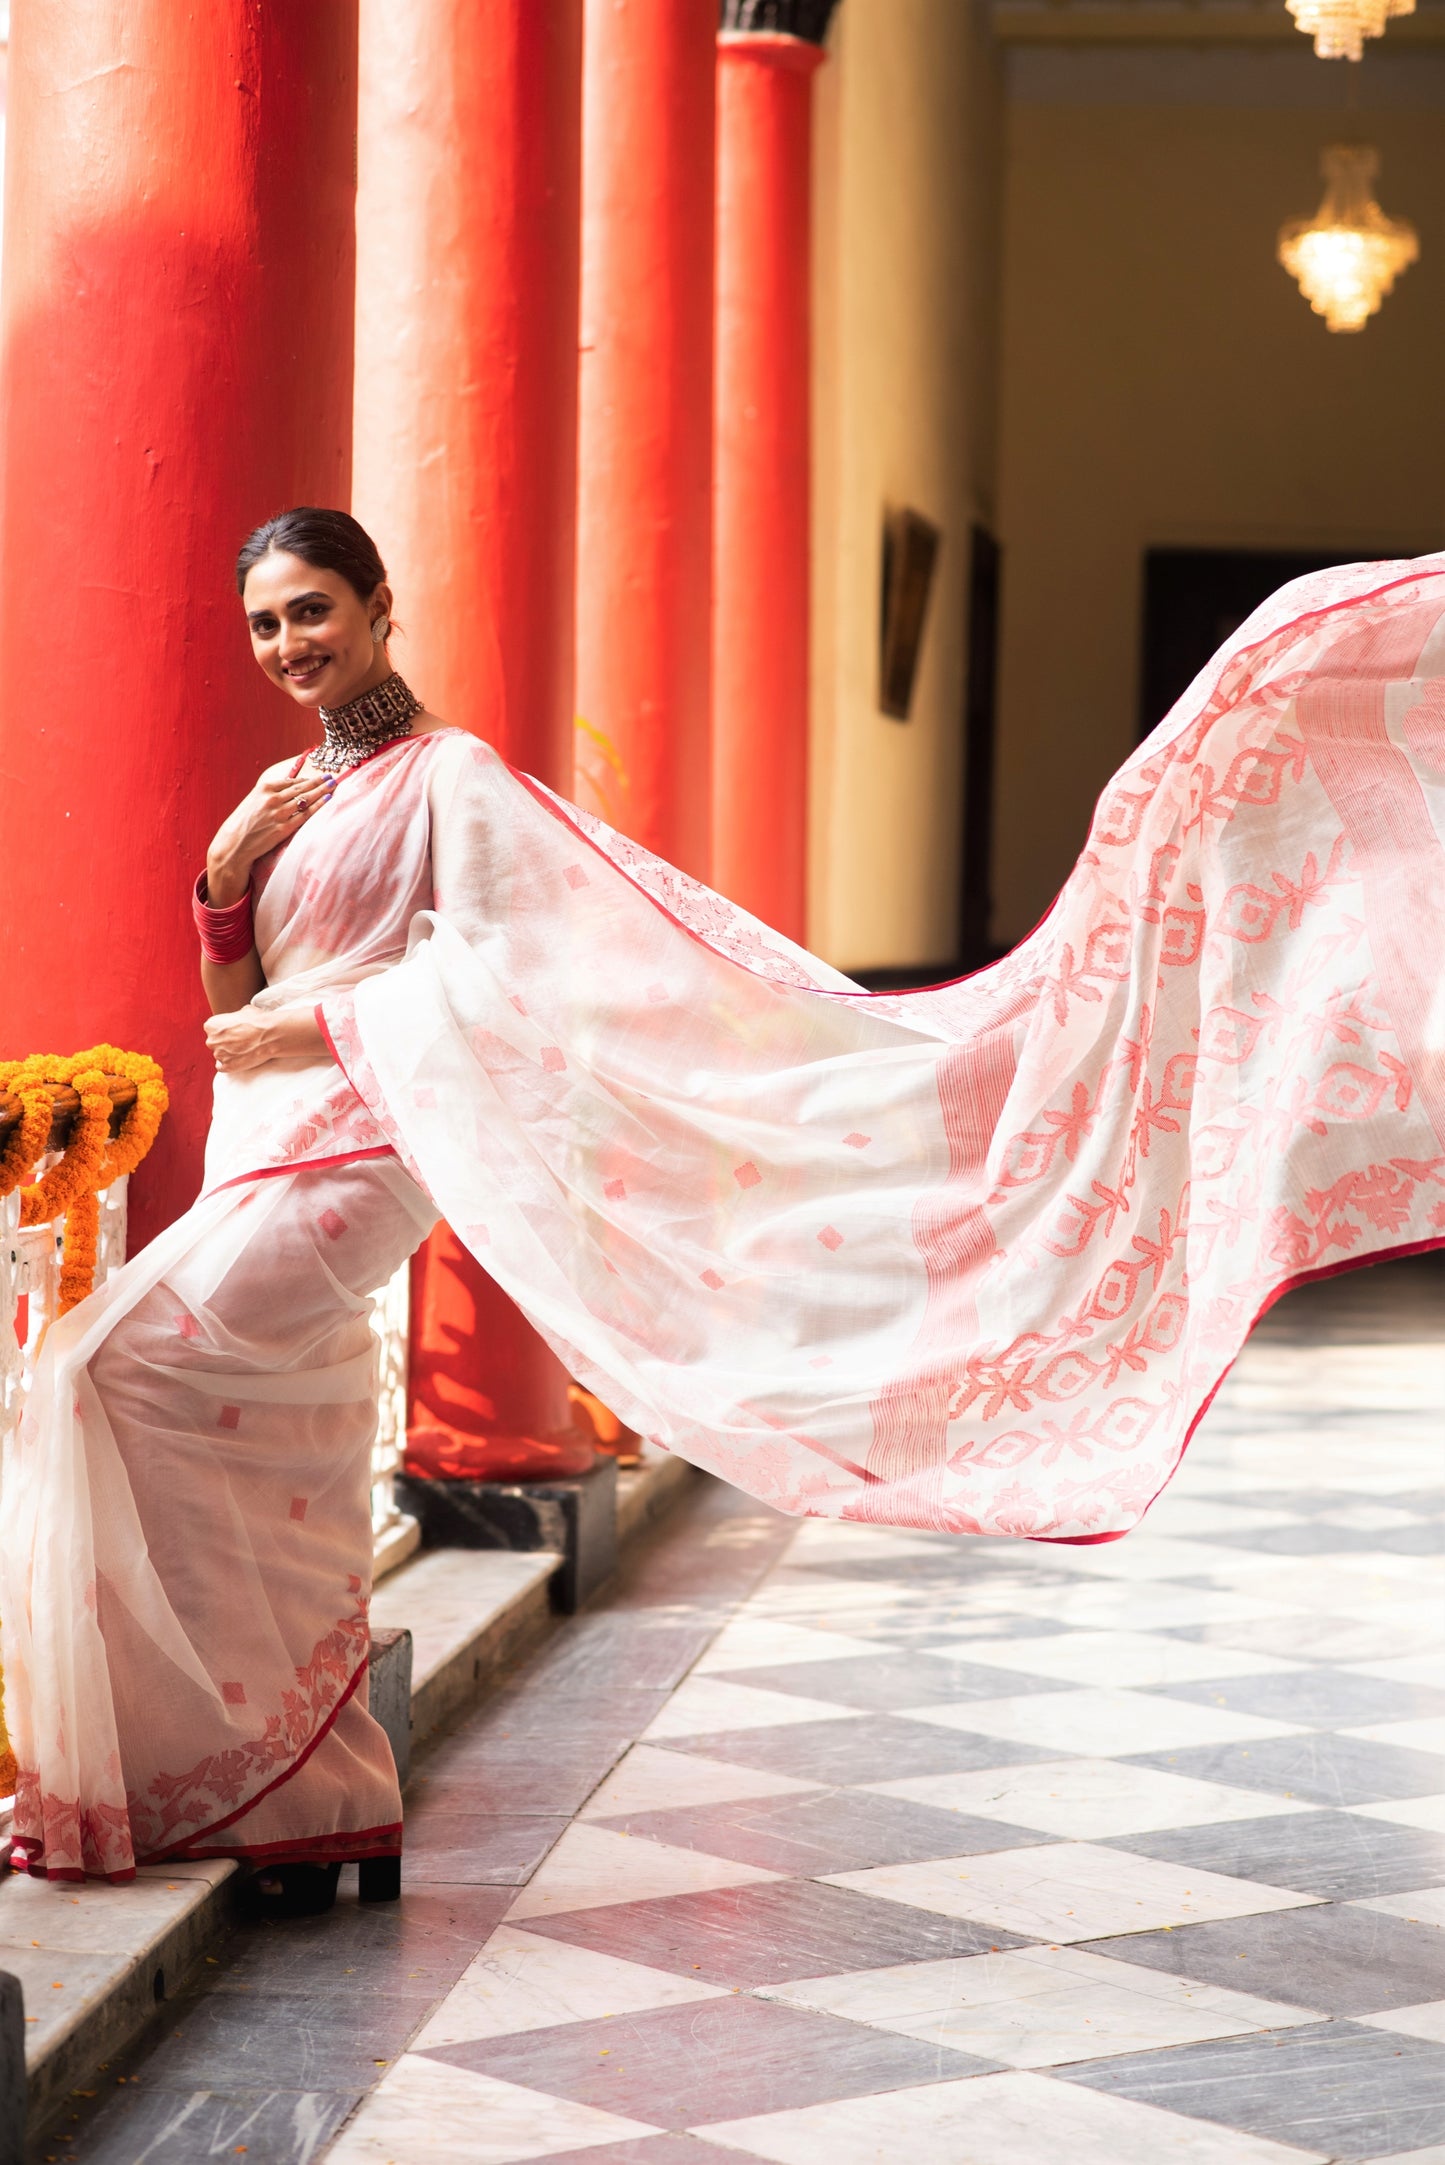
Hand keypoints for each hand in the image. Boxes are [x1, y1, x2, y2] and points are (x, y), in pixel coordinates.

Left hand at [204, 1006, 327, 1072]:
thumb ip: (235, 1017)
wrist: (269, 1035)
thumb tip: (239, 1019)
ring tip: (243, 1050)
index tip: (233, 1031)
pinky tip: (238, 1059)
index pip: (213, 1029)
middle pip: (215, 1043)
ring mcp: (218, 1055)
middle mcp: (211, 1040)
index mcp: (211, 1025)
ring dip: (228, 1053)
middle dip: (225, 1042)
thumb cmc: (257, 1021)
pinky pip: (222, 1067)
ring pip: (220, 1055)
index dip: (224, 1030)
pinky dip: (229, 1064)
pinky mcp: (227, 1066)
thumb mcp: (244, 1011)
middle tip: (239, 1041)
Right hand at [205, 767, 333, 904]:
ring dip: (322, 791)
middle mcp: (272, 799)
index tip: (318, 775)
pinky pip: (305, 815)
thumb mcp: (254, 800)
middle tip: (332, 776)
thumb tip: (291, 785)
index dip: (307, 779)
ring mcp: (278, 814)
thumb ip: (270, 792)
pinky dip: (318, 806)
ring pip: (305, 799)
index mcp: (264, 789)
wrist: (235, 843)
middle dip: (318, 781)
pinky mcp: (283, 829)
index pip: (291, 781)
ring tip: (333, 785)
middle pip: (301, 788)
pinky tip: (327, 800)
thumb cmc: (244, 822)